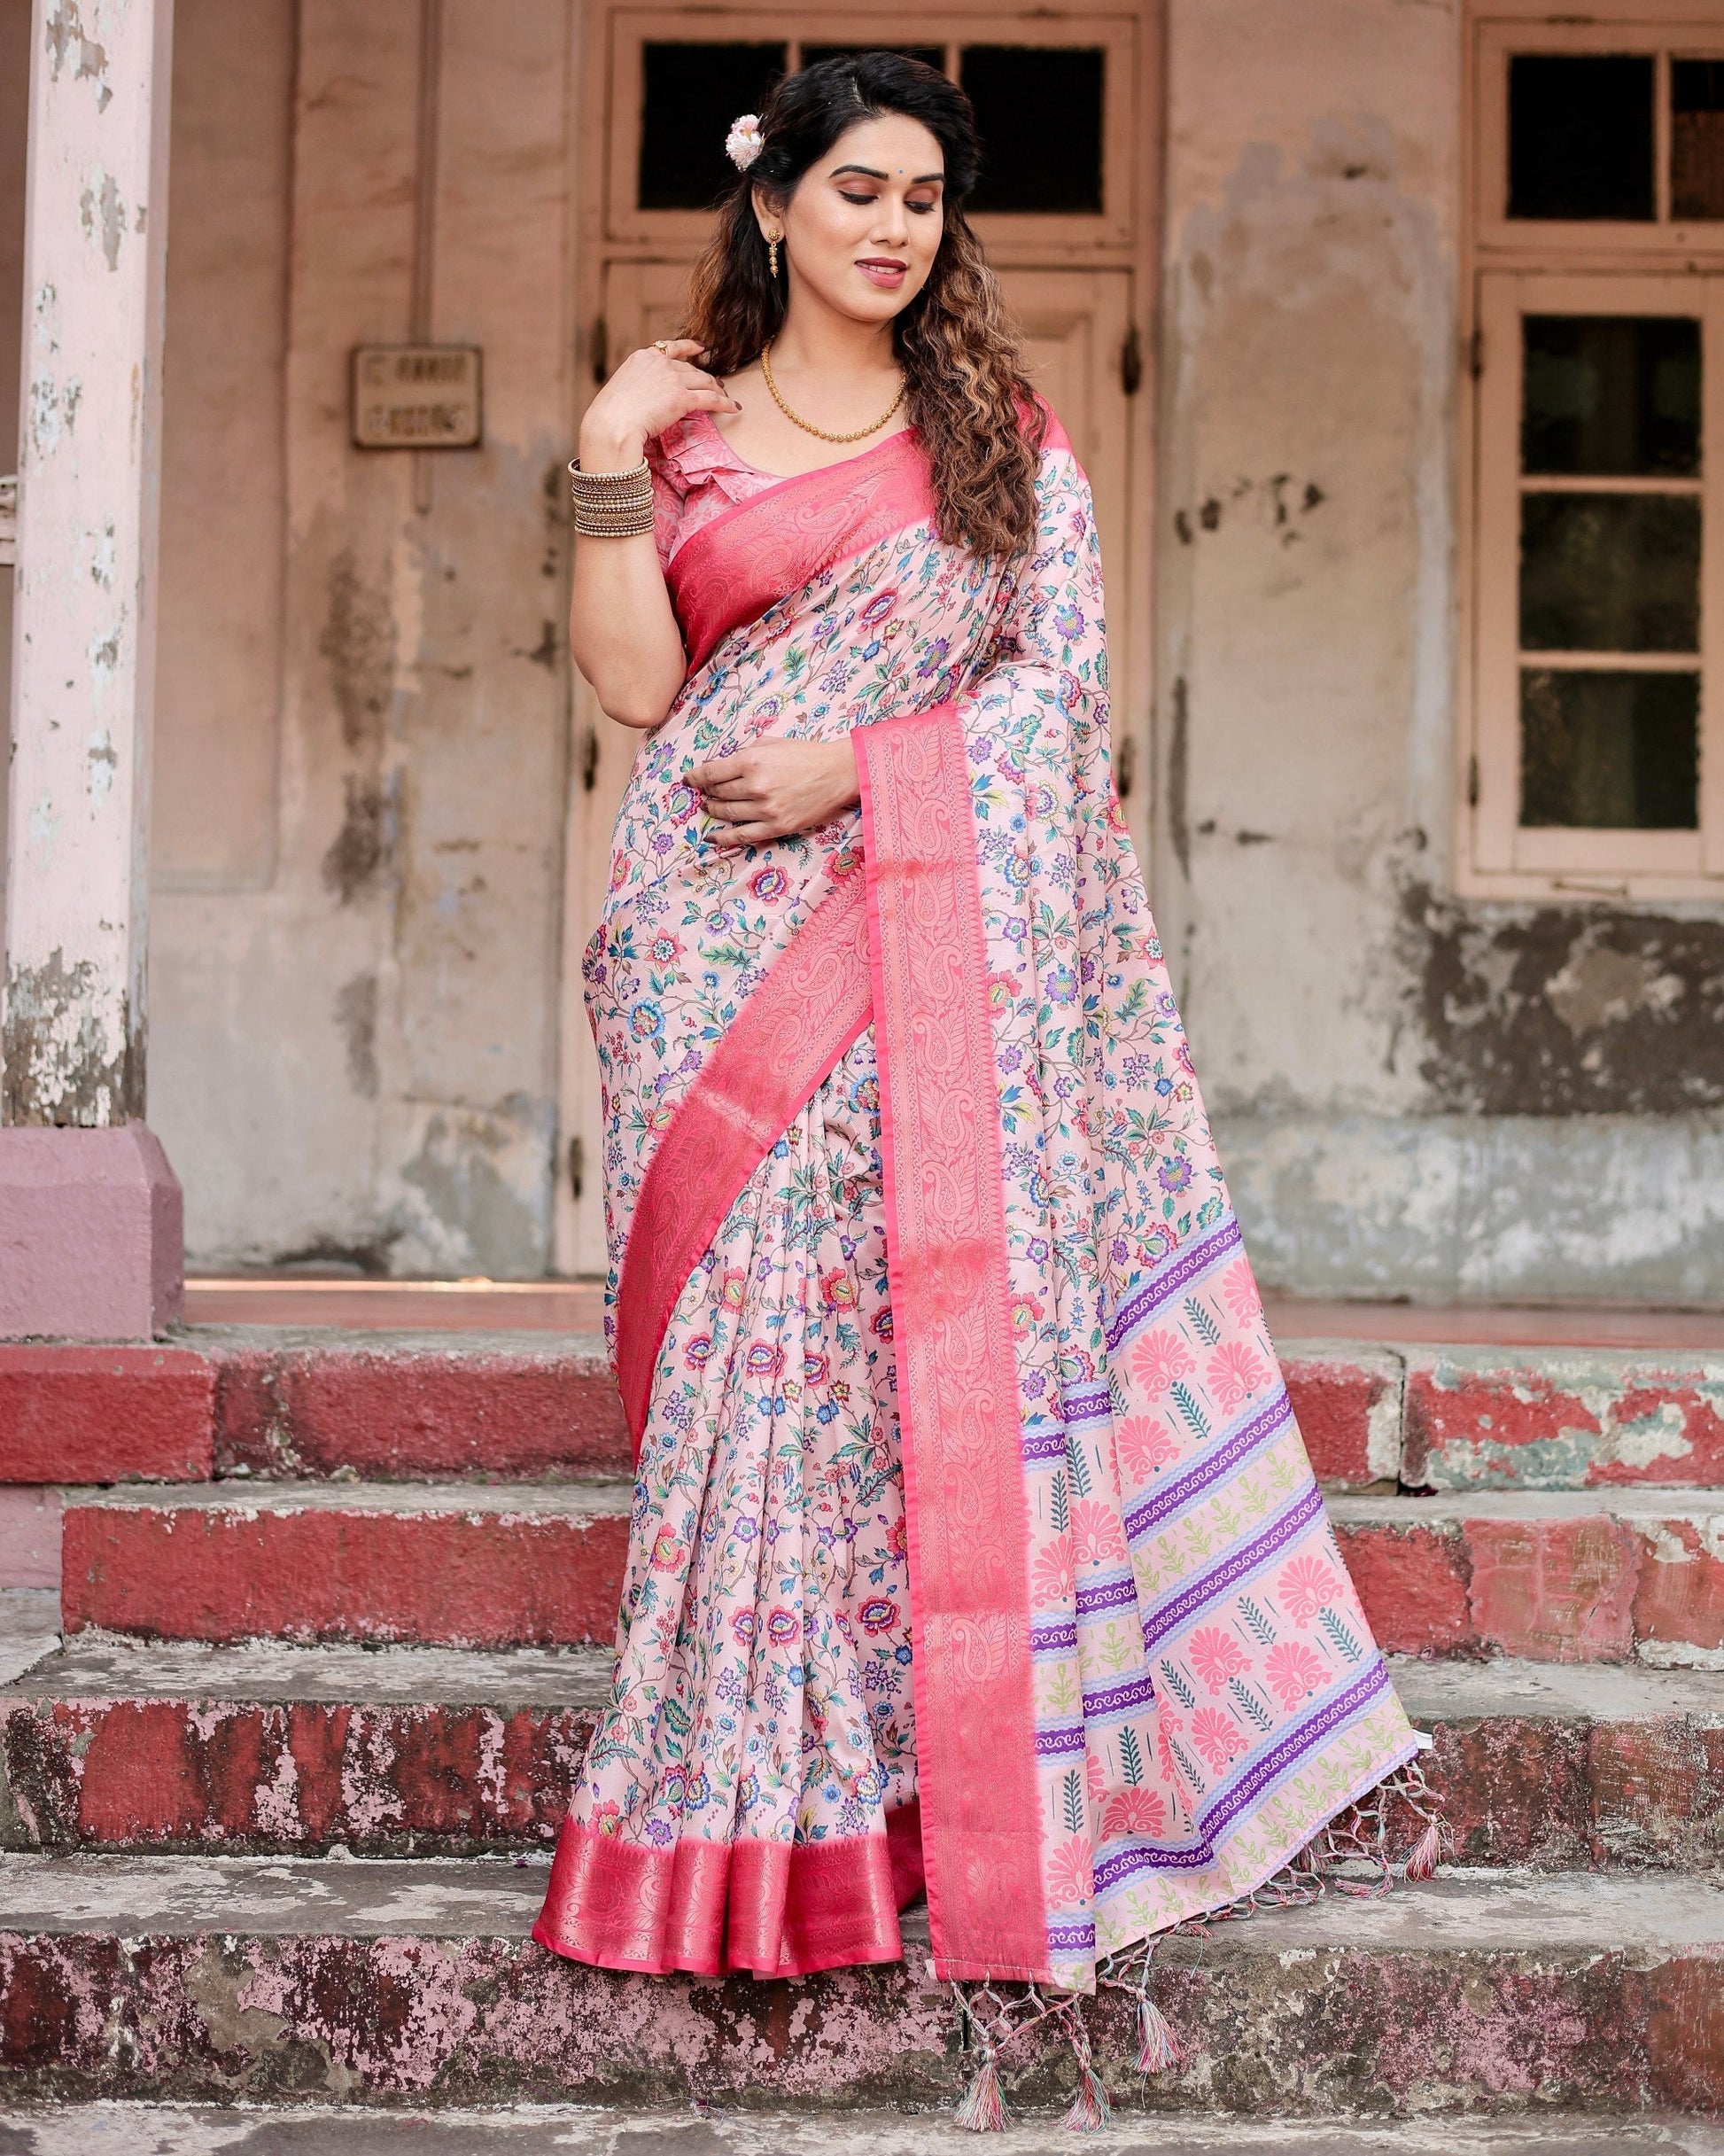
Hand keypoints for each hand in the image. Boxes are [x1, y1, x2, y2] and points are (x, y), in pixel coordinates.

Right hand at [579, 339, 739, 469]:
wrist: (612, 426)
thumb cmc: (609, 416)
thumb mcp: (621, 389)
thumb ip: (638, 384)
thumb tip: (645, 395)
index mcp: (643, 357)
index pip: (671, 348)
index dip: (690, 347)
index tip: (701, 347)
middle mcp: (660, 363)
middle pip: (691, 368)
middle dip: (705, 376)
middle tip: (717, 384)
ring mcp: (673, 379)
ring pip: (704, 381)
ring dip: (718, 388)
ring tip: (725, 395)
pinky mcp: (683, 398)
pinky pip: (711, 399)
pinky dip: (725, 403)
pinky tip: (733, 407)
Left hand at [691, 739, 859, 848]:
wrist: (837, 774)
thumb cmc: (806, 755)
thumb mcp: (772, 743)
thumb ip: (746, 753)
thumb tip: (723, 765)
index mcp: (752, 760)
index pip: (712, 772)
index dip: (696, 777)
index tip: (688, 780)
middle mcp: (755, 786)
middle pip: (718, 792)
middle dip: (707, 792)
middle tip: (704, 792)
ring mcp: (765, 809)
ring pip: (727, 813)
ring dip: (713, 810)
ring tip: (709, 807)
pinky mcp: (776, 827)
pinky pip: (742, 836)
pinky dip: (723, 838)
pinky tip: (711, 837)